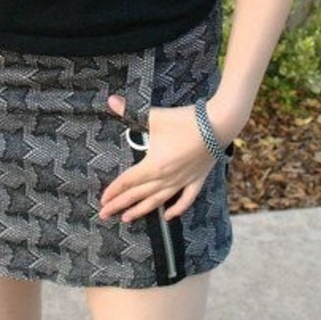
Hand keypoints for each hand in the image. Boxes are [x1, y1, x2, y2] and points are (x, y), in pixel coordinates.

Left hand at [98, 95, 218, 223]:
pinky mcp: (196, 180)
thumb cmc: (185, 121)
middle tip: (104, 215)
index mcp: (154, 165)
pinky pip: (185, 199)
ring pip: (158, 200)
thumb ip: (129, 111)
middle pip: (138, 194)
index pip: (128, 181)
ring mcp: (182, 181)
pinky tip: (167, 217)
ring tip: (127, 219)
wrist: (218, 124)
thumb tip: (110, 100)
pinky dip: (176, 209)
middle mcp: (166, 178)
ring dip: (141, 210)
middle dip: (120, 205)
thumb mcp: (154, 116)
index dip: (114, 191)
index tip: (102, 201)